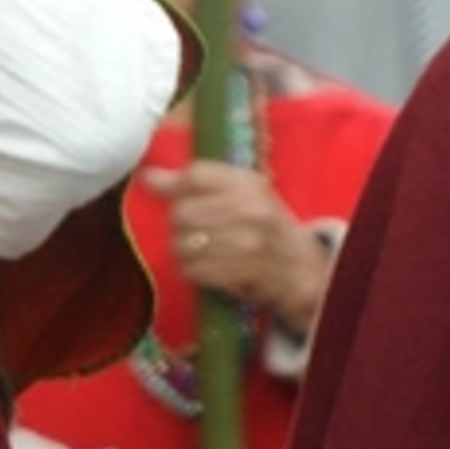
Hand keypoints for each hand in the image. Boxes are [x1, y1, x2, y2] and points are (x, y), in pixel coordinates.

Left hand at [148, 162, 333, 334]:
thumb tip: (148, 177)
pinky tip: (204, 266)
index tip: (155, 185)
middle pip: (182, 212)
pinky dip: (191, 269)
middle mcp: (248, 210)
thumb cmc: (265, 223)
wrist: (301, 267)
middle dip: (177, 222)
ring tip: (198, 248)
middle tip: (190, 226)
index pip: (196, 175)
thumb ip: (198, 181)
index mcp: (248, 184)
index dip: (171, 182)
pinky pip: (193, 270)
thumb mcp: (243, 191)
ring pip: (183, 244)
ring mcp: (245, 244)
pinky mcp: (240, 274)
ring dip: (182, 248)